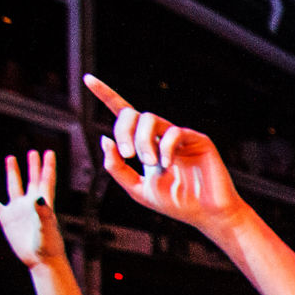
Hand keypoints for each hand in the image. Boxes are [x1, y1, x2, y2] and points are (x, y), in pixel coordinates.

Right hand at [0, 150, 64, 268]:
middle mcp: (30, 203)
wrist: (39, 260)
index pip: (46, 180)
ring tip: (11, 158)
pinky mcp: (6, 218)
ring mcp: (18, 209)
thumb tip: (38, 198)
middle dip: (33, 166)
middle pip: (32, 179)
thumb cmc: (48, 245)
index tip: (49, 152)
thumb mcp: (46, 227)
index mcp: (44, 202)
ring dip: (13, 173)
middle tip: (33, 152)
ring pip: (14, 186)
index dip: (48, 166)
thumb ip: (43, 212)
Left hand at [84, 74, 247, 237]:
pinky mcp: (198, 139)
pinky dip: (165, 148)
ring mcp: (180, 137)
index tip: (88, 80)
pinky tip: (167, 164)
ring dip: (142, 140)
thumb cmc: (176, 204)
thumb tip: (105, 139)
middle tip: (128, 155)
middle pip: (133, 114)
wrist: (207, 215)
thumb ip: (116, 167)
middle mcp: (162, 136)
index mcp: (147, 145)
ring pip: (150, 118)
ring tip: (150, 164)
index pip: (125, 114)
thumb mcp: (136, 188)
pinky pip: (173, 132)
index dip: (106, 95)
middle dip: (124, 132)